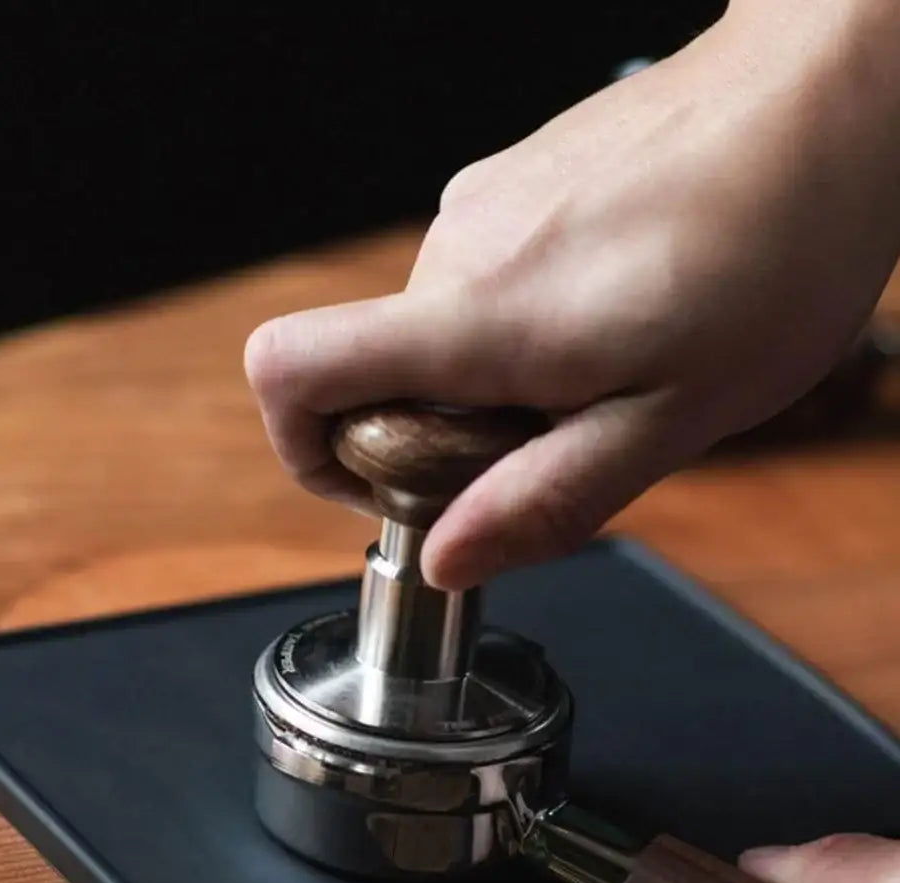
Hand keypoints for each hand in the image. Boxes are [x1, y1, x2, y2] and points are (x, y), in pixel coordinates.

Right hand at [245, 0, 899, 590]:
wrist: (822, 96)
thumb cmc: (774, 245)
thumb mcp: (675, 417)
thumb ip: (548, 495)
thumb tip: (449, 555)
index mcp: (483, 318)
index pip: (292, 369)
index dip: (304, 451)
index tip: (382, 491)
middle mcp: (456, 251)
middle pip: (371, 376)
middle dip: (447, 437)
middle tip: (560, 434)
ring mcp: (478, 208)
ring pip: (433, 337)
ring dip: (493, 382)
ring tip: (605, 367)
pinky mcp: (508, 186)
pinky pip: (475, 284)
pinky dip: (517, 327)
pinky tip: (610, 312)